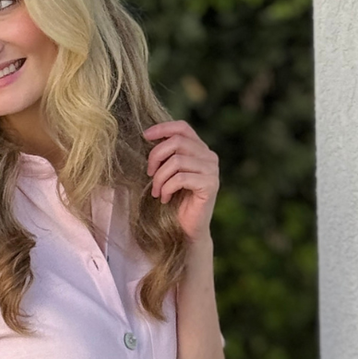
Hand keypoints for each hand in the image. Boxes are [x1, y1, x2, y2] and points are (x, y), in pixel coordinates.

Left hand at [143, 120, 218, 243]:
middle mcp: (209, 157)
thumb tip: (149, 136)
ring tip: (156, 191)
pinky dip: (167, 188)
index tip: (145, 136)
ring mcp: (212, 171)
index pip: (182, 127)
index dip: (163, 128)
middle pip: (177, 142)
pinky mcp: (210, 185)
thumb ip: (167, 155)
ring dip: (160, 177)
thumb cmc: (176, 202)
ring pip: (177, 161)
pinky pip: (181, 178)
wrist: (188, 230)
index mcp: (200, 150)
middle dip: (156, 156)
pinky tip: (165, 198)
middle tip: (149, 173)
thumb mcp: (169, 173)